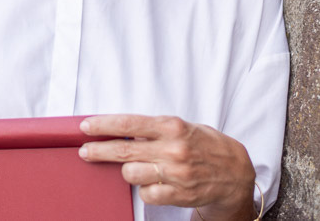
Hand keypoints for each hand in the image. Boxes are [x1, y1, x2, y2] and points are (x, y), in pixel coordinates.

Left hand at [79, 114, 257, 219]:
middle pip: (123, 150)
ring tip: (135, 167)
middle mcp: (172, 149)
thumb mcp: (182, 127)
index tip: (86, 127)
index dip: (103, 125)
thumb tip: (123, 130)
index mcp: (172, 126)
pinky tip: (154, 183)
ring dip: (127, 171)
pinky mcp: (178, 194)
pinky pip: (146, 194)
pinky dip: (145, 189)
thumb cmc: (204, 145)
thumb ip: (154, 129)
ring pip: (131, 174)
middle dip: (98, 150)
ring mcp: (175, 173)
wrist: (235, 173)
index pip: (129, 124)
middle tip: (84, 151)